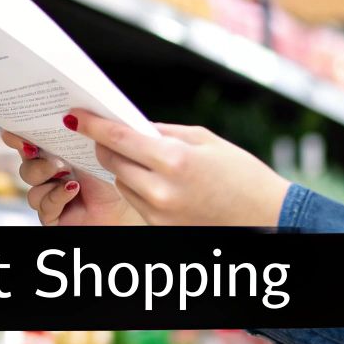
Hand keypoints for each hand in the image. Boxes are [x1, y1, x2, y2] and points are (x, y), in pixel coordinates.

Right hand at [0, 130, 144, 226]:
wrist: (124, 210)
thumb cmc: (112, 179)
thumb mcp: (96, 150)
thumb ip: (79, 134)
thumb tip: (69, 116)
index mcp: (55, 155)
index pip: (29, 144)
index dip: (16, 137)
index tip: (14, 132)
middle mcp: (49, 176)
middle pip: (26, 165)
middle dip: (32, 158)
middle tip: (44, 153)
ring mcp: (49, 196)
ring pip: (31, 187)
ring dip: (45, 177)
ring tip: (65, 172)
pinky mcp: (51, 215)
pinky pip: (43, 205)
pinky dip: (57, 195)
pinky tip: (73, 189)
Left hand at [66, 109, 290, 227]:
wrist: (268, 219)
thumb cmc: (243, 175)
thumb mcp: (206, 141)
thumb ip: (165, 132)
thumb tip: (133, 125)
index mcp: (174, 160)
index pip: (118, 139)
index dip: (92, 125)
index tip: (75, 116)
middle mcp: (161, 190)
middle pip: (112, 162)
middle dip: (105, 145)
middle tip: (105, 132)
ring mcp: (159, 213)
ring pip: (121, 182)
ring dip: (123, 167)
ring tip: (141, 156)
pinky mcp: (161, 228)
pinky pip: (136, 201)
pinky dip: (137, 186)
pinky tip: (153, 178)